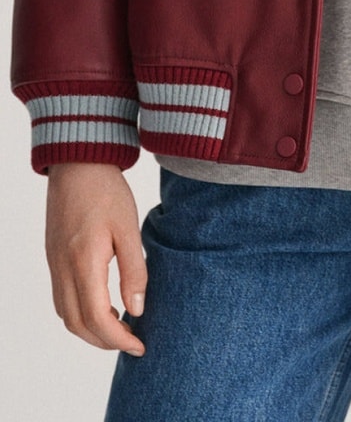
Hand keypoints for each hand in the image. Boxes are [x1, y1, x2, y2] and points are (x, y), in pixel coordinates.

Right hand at [45, 163, 146, 355]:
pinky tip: (101, 306)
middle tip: (132, 341)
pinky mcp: (53, 257)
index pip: (97, 318)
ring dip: (90, 330)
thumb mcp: (129, 229)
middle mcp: (63, 268)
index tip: (139, 345)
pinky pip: (61, 298)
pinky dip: (79, 313)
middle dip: (104, 341)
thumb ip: (134, 271)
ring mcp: (54, 264)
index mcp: (84, 262)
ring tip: (119, 328)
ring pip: (66, 315)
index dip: (118, 339)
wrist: (78, 164)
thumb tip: (137, 309)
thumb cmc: (107, 192)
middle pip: (77, 324)